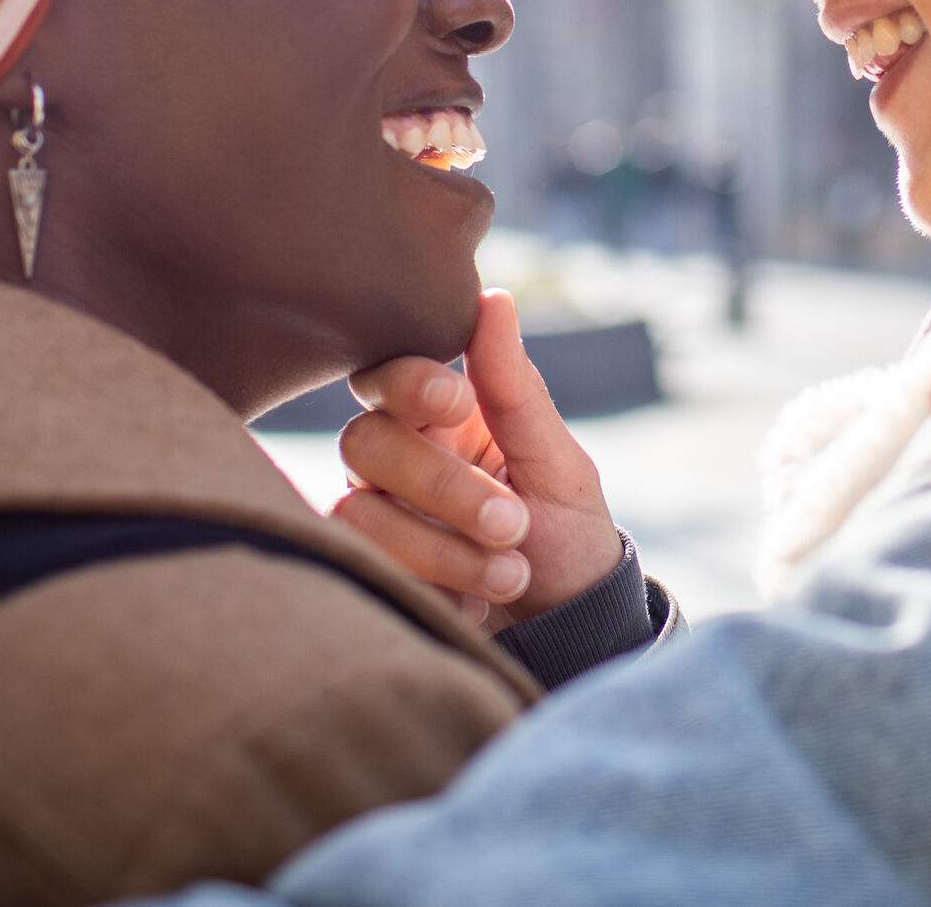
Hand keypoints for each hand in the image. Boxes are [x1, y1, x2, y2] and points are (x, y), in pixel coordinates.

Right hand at [331, 289, 623, 628]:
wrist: (569, 632)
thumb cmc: (569, 535)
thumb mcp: (557, 464)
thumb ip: (515, 389)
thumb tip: (492, 298)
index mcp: (444, 414)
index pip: (388, 373)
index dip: (411, 381)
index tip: (459, 400)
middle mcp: (398, 456)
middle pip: (365, 440)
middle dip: (442, 485)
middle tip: (512, 522)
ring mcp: (377, 513)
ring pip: (361, 507)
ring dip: (445, 547)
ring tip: (513, 573)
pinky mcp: (370, 568)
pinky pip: (366, 562)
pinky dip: (433, 585)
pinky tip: (477, 602)